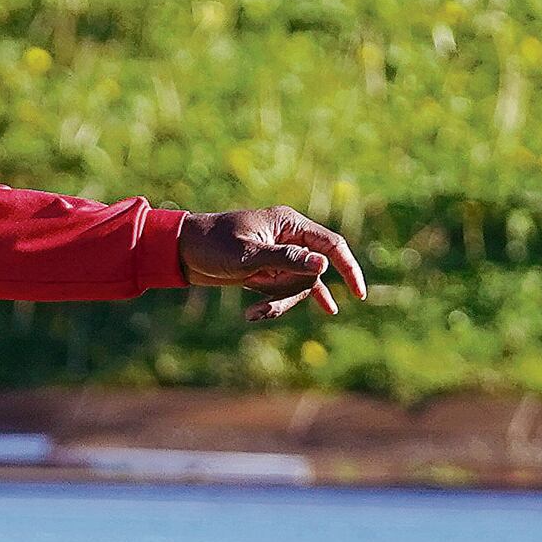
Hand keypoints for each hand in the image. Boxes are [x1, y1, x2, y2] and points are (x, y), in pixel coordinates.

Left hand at [178, 205, 367, 323]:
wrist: (183, 251)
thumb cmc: (213, 244)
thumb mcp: (249, 255)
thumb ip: (287, 259)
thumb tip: (324, 265)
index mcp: (290, 225)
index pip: (331, 245)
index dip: (348, 268)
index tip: (358, 294)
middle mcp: (289, 240)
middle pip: (314, 273)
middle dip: (295, 295)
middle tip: (265, 307)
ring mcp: (279, 258)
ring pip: (298, 286)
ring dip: (280, 303)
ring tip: (253, 314)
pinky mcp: (267, 273)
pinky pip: (283, 292)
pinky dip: (275, 305)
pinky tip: (260, 316)